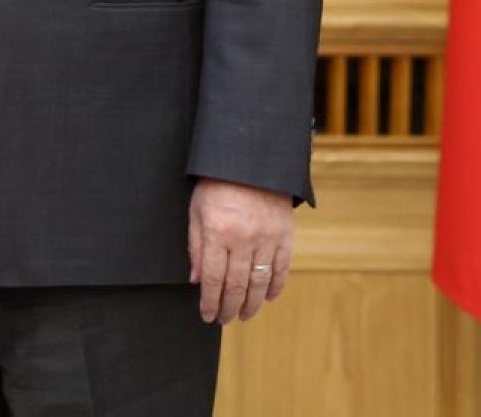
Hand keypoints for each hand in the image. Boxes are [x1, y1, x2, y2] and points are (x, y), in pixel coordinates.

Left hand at [188, 177, 293, 323]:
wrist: (250, 161)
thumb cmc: (217, 184)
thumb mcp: (196, 210)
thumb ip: (196, 246)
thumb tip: (197, 280)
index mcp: (217, 232)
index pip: (213, 279)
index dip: (210, 302)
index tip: (207, 316)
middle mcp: (243, 239)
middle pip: (236, 285)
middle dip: (229, 308)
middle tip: (224, 320)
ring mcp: (267, 238)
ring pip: (260, 282)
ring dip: (252, 304)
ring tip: (244, 315)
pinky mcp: (285, 235)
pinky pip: (282, 268)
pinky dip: (276, 286)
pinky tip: (269, 298)